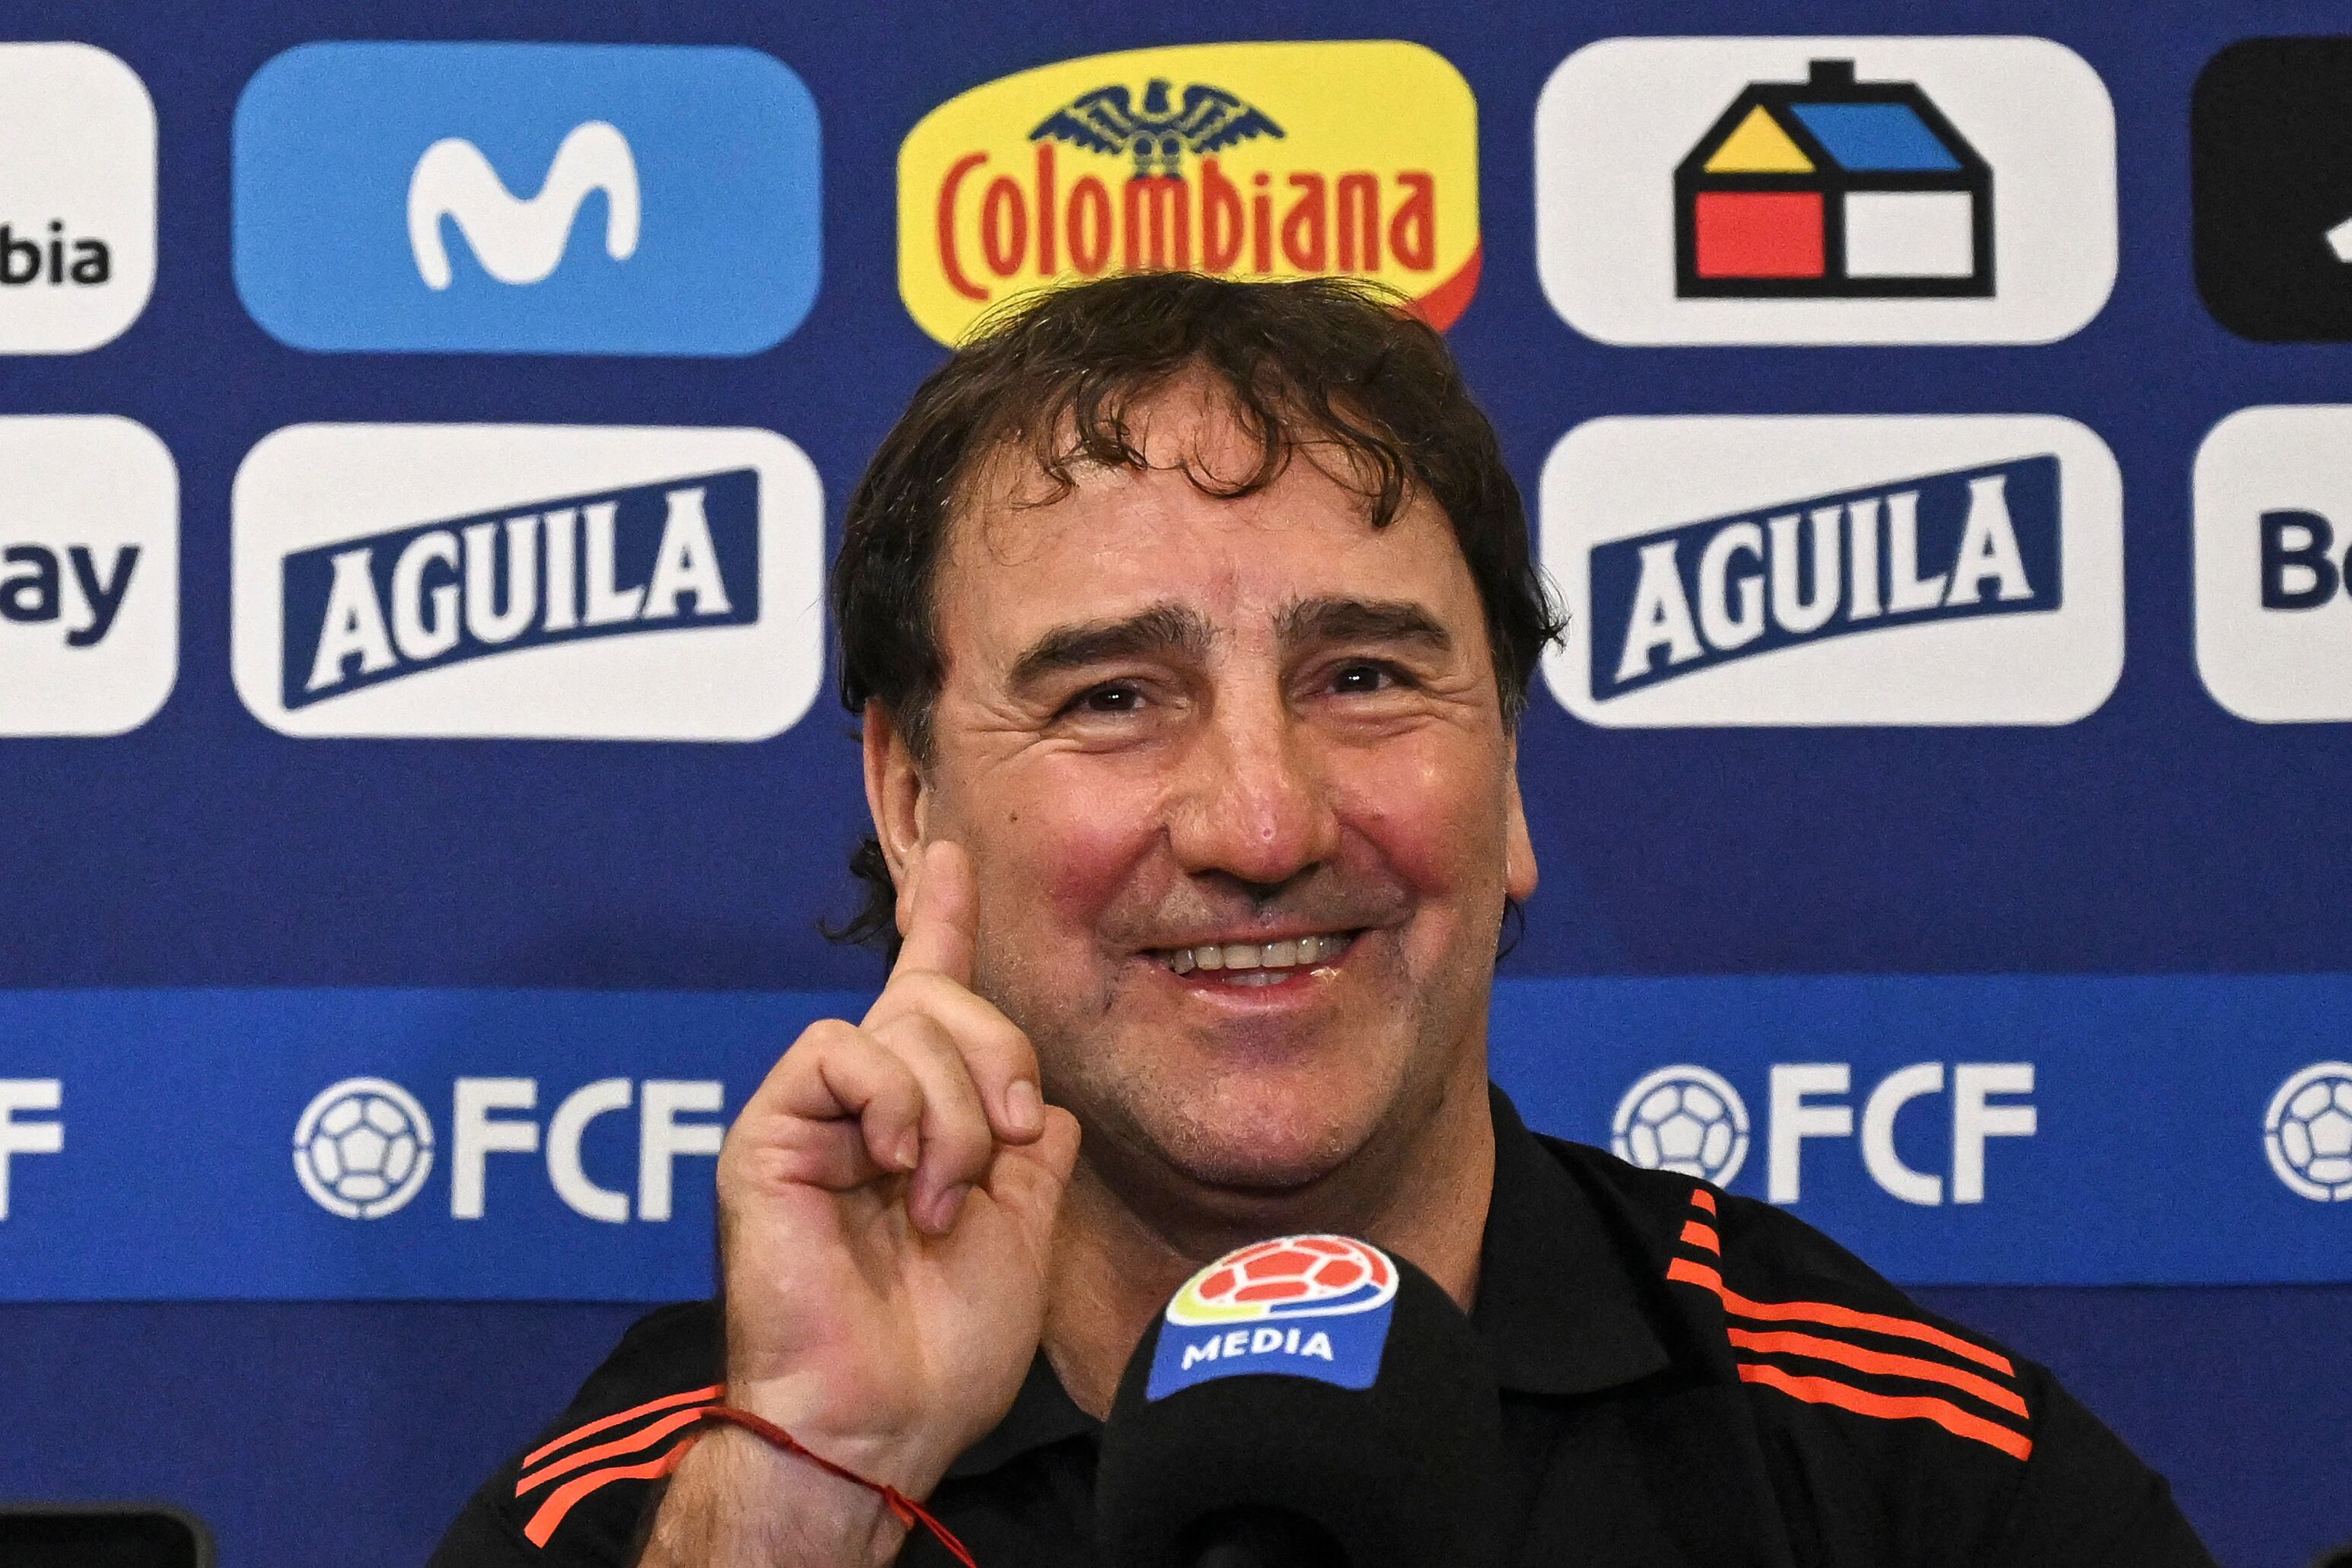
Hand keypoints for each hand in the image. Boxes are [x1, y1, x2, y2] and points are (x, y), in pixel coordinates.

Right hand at [712, 840, 1079, 1502]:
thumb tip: (1042, 1098)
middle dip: (1002, 1059)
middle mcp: (862, 1102)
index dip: (941, 919)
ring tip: (940, 1200)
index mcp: (919, 1116)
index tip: (951, 854)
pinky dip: (892, 1103)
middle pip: (941, 995)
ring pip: (904, 1021)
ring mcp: (812, 1113)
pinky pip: (839, 1050)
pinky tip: (898, 1168)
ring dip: (954, 1115)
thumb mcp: (1023, 1227)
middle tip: (1010, 1144)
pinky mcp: (767, 1130)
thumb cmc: (943, 1345)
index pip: (929, 993)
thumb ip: (1031, 1146)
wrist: (880, 1418)